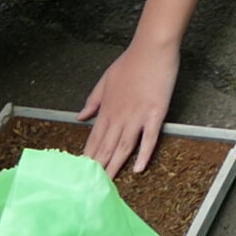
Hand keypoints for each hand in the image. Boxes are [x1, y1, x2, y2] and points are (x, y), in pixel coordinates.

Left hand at [78, 41, 180, 175]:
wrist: (152, 48)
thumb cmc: (130, 62)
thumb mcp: (105, 80)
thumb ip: (93, 101)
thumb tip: (80, 116)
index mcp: (107, 109)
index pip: (94, 138)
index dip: (88, 156)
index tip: (81, 172)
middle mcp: (119, 116)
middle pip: (107, 146)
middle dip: (98, 167)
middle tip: (90, 186)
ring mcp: (137, 115)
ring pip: (123, 146)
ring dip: (115, 165)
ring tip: (108, 183)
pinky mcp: (155, 113)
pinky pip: (149, 138)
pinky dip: (143, 154)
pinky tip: (138, 168)